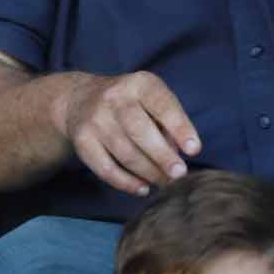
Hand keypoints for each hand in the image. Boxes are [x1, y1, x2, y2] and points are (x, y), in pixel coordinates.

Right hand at [52, 69, 199, 196]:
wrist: (80, 98)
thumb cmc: (131, 103)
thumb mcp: (151, 99)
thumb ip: (167, 123)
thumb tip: (177, 155)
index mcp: (140, 84)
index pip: (163, 105)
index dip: (180, 128)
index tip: (194, 149)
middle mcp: (114, 98)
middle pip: (140, 131)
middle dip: (162, 156)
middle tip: (179, 174)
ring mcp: (95, 120)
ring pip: (124, 153)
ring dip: (148, 172)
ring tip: (165, 182)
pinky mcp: (82, 140)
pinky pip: (105, 168)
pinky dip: (126, 182)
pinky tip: (143, 188)